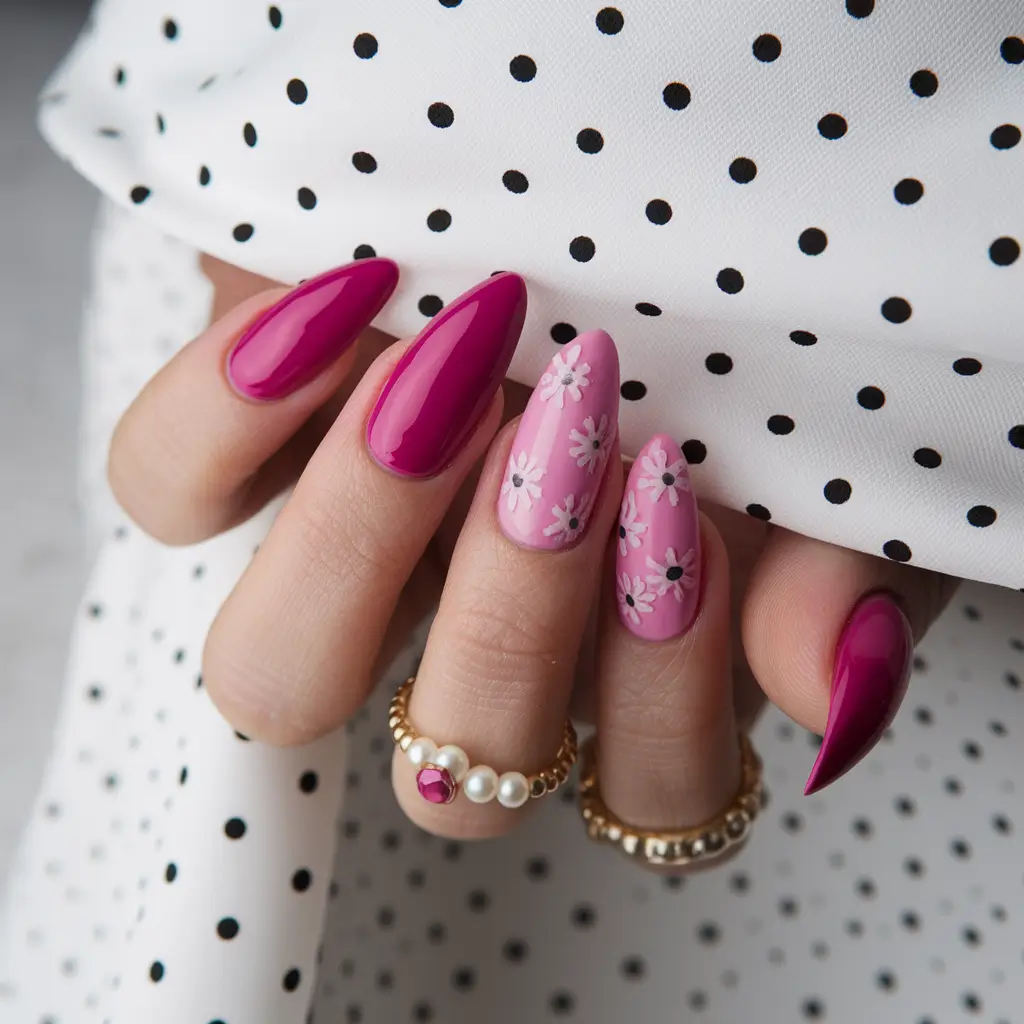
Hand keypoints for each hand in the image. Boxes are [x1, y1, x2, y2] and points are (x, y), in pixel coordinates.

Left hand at [108, 258, 957, 861]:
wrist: (607, 200)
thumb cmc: (721, 344)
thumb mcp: (800, 444)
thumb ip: (821, 579)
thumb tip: (837, 703)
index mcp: (637, 673)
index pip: (655, 795)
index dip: (672, 694)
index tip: (688, 500)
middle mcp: (472, 654)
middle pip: (449, 781)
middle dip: (513, 617)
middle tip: (573, 434)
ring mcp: (341, 571)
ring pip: (275, 680)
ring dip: (369, 526)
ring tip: (460, 362)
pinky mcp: (235, 458)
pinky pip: (167, 488)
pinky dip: (234, 403)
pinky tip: (348, 299)